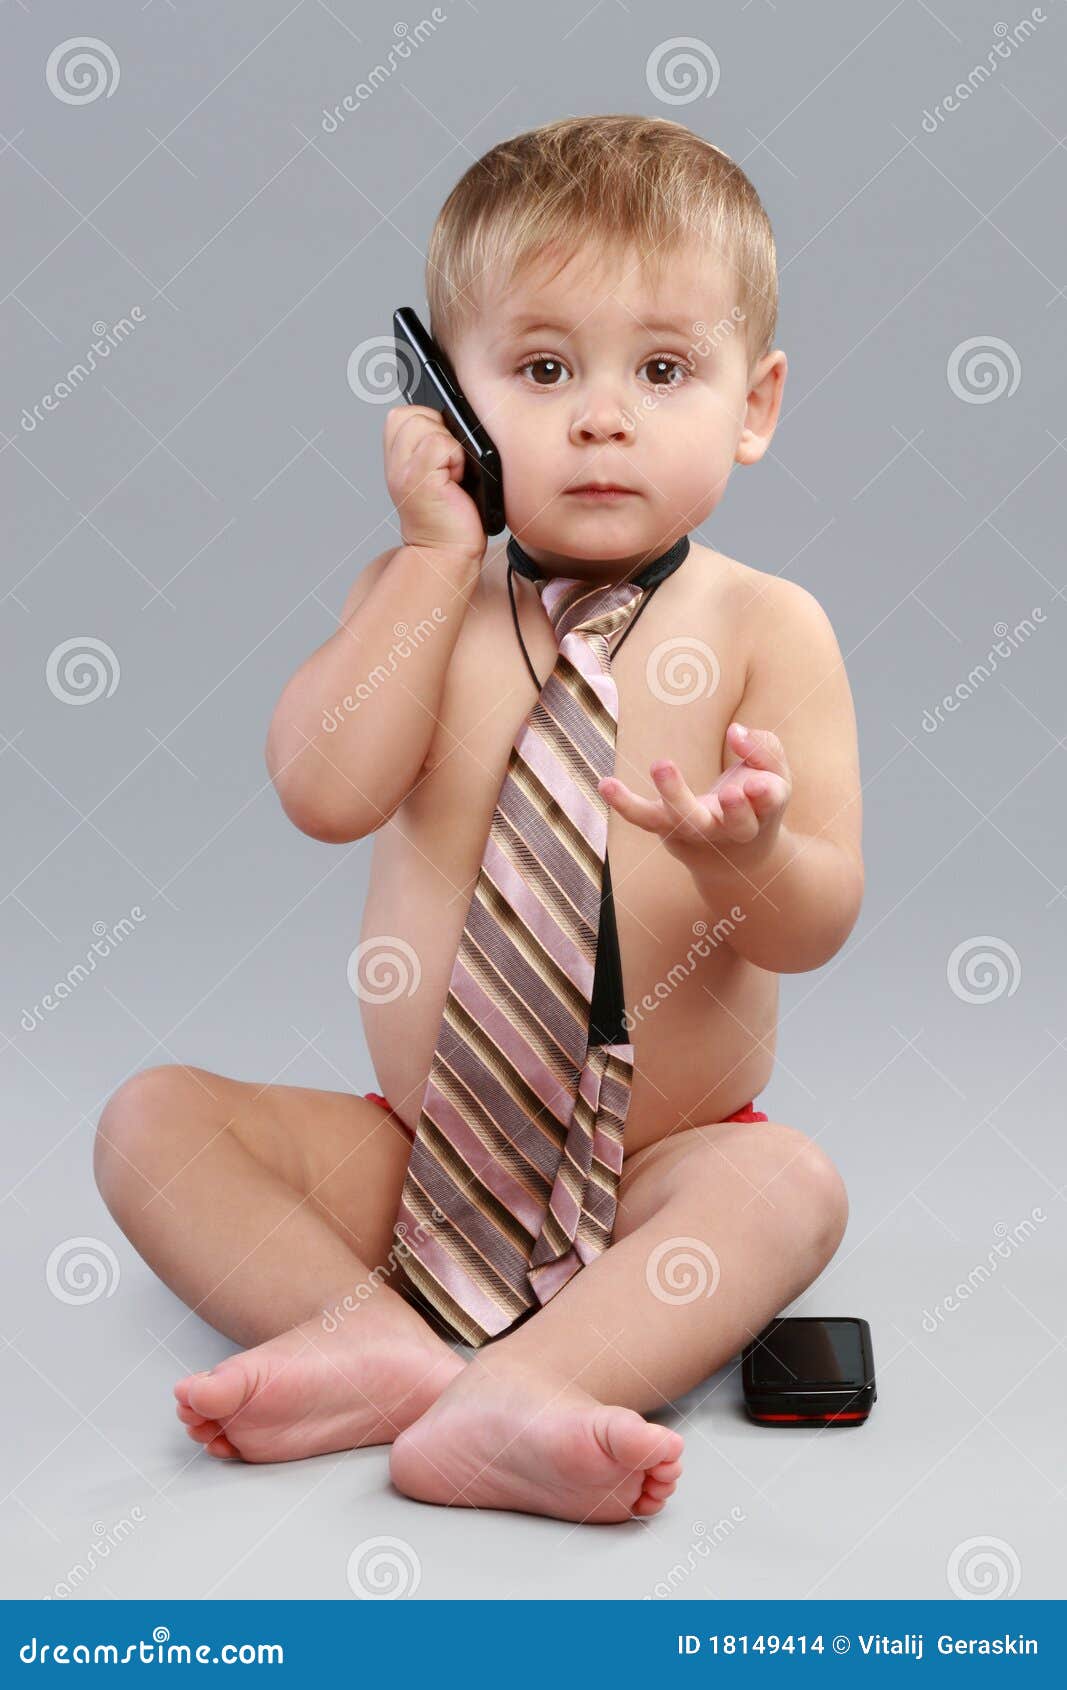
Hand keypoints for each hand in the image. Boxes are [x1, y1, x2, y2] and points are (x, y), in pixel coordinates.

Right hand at [384, 404, 486, 565]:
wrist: (447, 551)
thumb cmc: (451, 513)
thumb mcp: (440, 468)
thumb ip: (435, 439)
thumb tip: (454, 413)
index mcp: (397, 450)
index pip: (410, 410)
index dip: (434, 429)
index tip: (440, 461)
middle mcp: (393, 457)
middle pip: (416, 412)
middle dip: (440, 435)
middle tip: (446, 470)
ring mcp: (400, 467)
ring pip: (428, 424)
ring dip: (449, 448)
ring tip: (450, 476)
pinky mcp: (416, 478)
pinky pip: (441, 443)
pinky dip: (455, 460)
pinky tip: (453, 483)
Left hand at [598, 722, 791, 860]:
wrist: (731, 858)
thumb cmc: (756, 801)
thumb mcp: (774, 774)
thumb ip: (763, 748)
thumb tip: (735, 732)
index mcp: (764, 813)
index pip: (769, 802)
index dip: (765, 796)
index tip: (757, 785)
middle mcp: (733, 829)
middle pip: (734, 823)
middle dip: (734, 810)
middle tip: (729, 793)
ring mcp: (698, 831)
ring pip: (686, 820)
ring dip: (674, 795)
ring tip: (662, 764)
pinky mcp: (668, 828)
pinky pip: (645, 818)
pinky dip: (624, 804)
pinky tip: (605, 784)